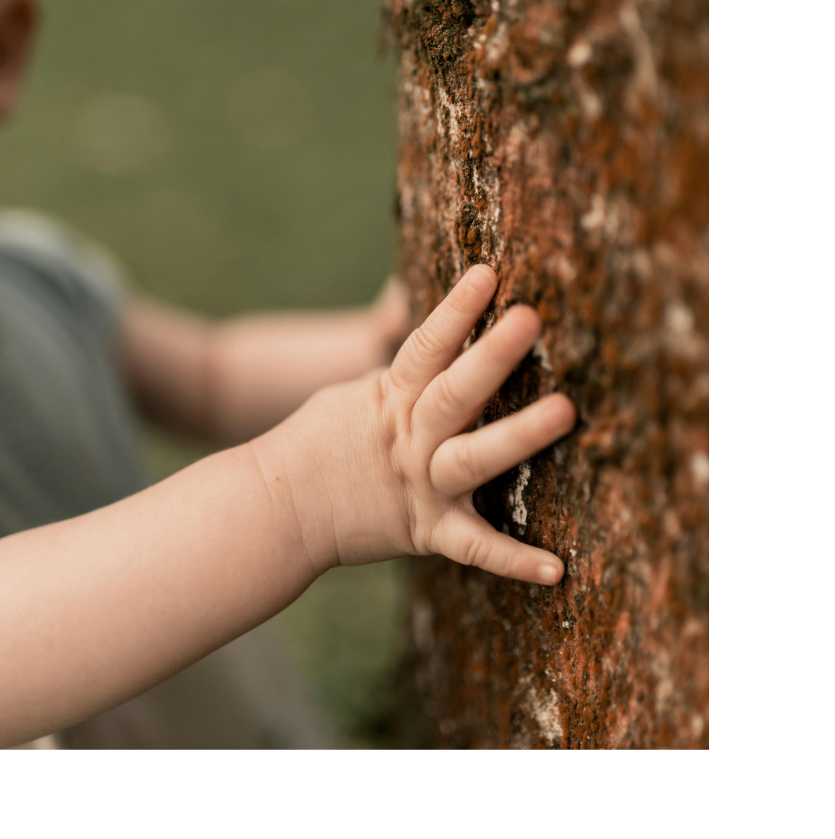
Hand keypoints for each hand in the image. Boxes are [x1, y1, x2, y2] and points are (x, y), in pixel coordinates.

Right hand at [257, 264, 575, 584]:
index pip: (426, 346)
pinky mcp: (425, 531)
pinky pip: (474, 548)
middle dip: (492, 355)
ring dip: (519, 436)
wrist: (278, 508)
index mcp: (389, 399)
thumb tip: (439, 347)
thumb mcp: (352, 396)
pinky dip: (514, 560)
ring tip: (565, 411)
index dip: (456, 309)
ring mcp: (419, 485)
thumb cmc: (315, 444)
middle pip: (455, 392)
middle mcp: (409, 439)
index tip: (489, 273)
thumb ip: (400, 377)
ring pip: (474, 459)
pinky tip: (557, 568)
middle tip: (531, 318)